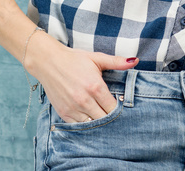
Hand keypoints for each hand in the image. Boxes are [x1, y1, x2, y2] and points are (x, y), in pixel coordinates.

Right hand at [24, 30, 138, 122]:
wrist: (48, 62)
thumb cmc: (74, 59)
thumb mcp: (97, 58)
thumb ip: (117, 62)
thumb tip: (135, 60)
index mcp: (95, 86)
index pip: (113, 107)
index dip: (119, 109)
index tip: (120, 107)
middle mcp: (84, 100)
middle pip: (104, 118)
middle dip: (110, 118)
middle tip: (113, 114)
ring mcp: (73, 108)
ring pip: (92, 125)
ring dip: (98, 123)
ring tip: (102, 117)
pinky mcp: (63, 112)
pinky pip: (78, 126)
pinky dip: (85, 125)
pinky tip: (89, 118)